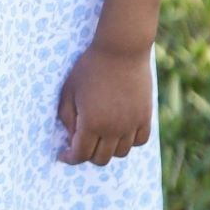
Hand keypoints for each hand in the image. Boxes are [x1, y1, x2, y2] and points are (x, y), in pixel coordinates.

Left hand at [56, 39, 152, 165]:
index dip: (70, 158)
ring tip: (100, 136)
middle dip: (87, 155)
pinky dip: (129, 142)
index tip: (64, 154)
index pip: (80, 155)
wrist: (121, 50)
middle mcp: (113, 129)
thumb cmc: (90, 67)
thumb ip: (66, 116)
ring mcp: (131, 124)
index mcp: (91, 123)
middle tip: (81, 143)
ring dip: (108, 149)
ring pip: (120, 153)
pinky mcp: (145, 116)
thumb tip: (71, 136)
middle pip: (101, 159)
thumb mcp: (69, 89)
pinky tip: (120, 132)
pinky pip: (140, 141)